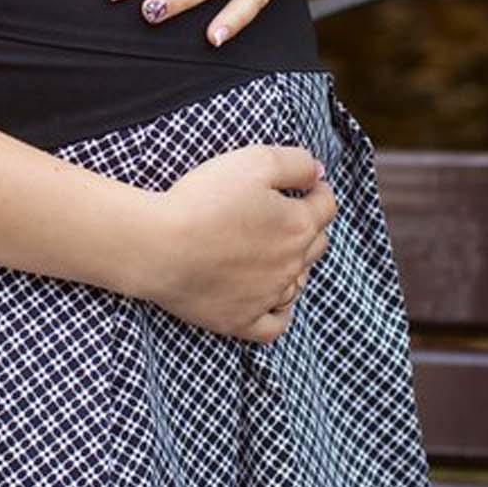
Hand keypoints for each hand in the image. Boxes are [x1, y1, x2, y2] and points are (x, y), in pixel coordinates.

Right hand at [139, 142, 337, 342]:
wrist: (160, 245)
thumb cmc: (205, 199)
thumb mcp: (255, 160)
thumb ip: (296, 163)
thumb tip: (318, 172)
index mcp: (298, 225)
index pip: (327, 206)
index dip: (318, 190)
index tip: (306, 185)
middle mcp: (291, 265)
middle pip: (317, 244)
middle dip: (308, 225)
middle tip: (283, 213)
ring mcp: (268, 297)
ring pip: (299, 282)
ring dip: (294, 265)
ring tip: (272, 250)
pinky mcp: (241, 320)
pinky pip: (275, 326)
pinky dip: (279, 311)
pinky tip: (271, 298)